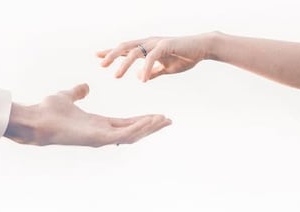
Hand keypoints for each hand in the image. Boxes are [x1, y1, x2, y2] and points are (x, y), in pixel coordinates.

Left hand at [4, 83, 169, 146]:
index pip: (125, 123)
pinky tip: (150, 120)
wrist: (37, 119)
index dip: (142, 119)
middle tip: (168, 120)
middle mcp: (102, 133)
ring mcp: (101, 137)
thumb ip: (77, 92)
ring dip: (149, 127)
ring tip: (164, 120)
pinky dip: (139, 128)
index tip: (156, 114)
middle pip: (133, 130)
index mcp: (98, 124)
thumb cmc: (48, 111)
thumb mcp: (67, 97)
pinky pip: (124, 134)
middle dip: (151, 126)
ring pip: (132, 135)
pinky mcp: (99, 138)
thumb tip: (83, 87)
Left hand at [97, 34, 211, 81]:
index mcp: (147, 48)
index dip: (111, 53)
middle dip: (111, 55)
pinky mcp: (166, 46)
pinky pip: (151, 58)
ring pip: (134, 52)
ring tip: (116, 76)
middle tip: (100, 65)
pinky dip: (145, 69)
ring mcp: (156, 43)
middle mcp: (148, 43)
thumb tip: (139, 78)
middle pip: (124, 47)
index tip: (98, 58)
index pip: (125, 50)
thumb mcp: (165, 68)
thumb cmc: (184, 57)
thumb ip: (152, 72)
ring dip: (123, 64)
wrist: (202, 48)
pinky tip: (141, 80)